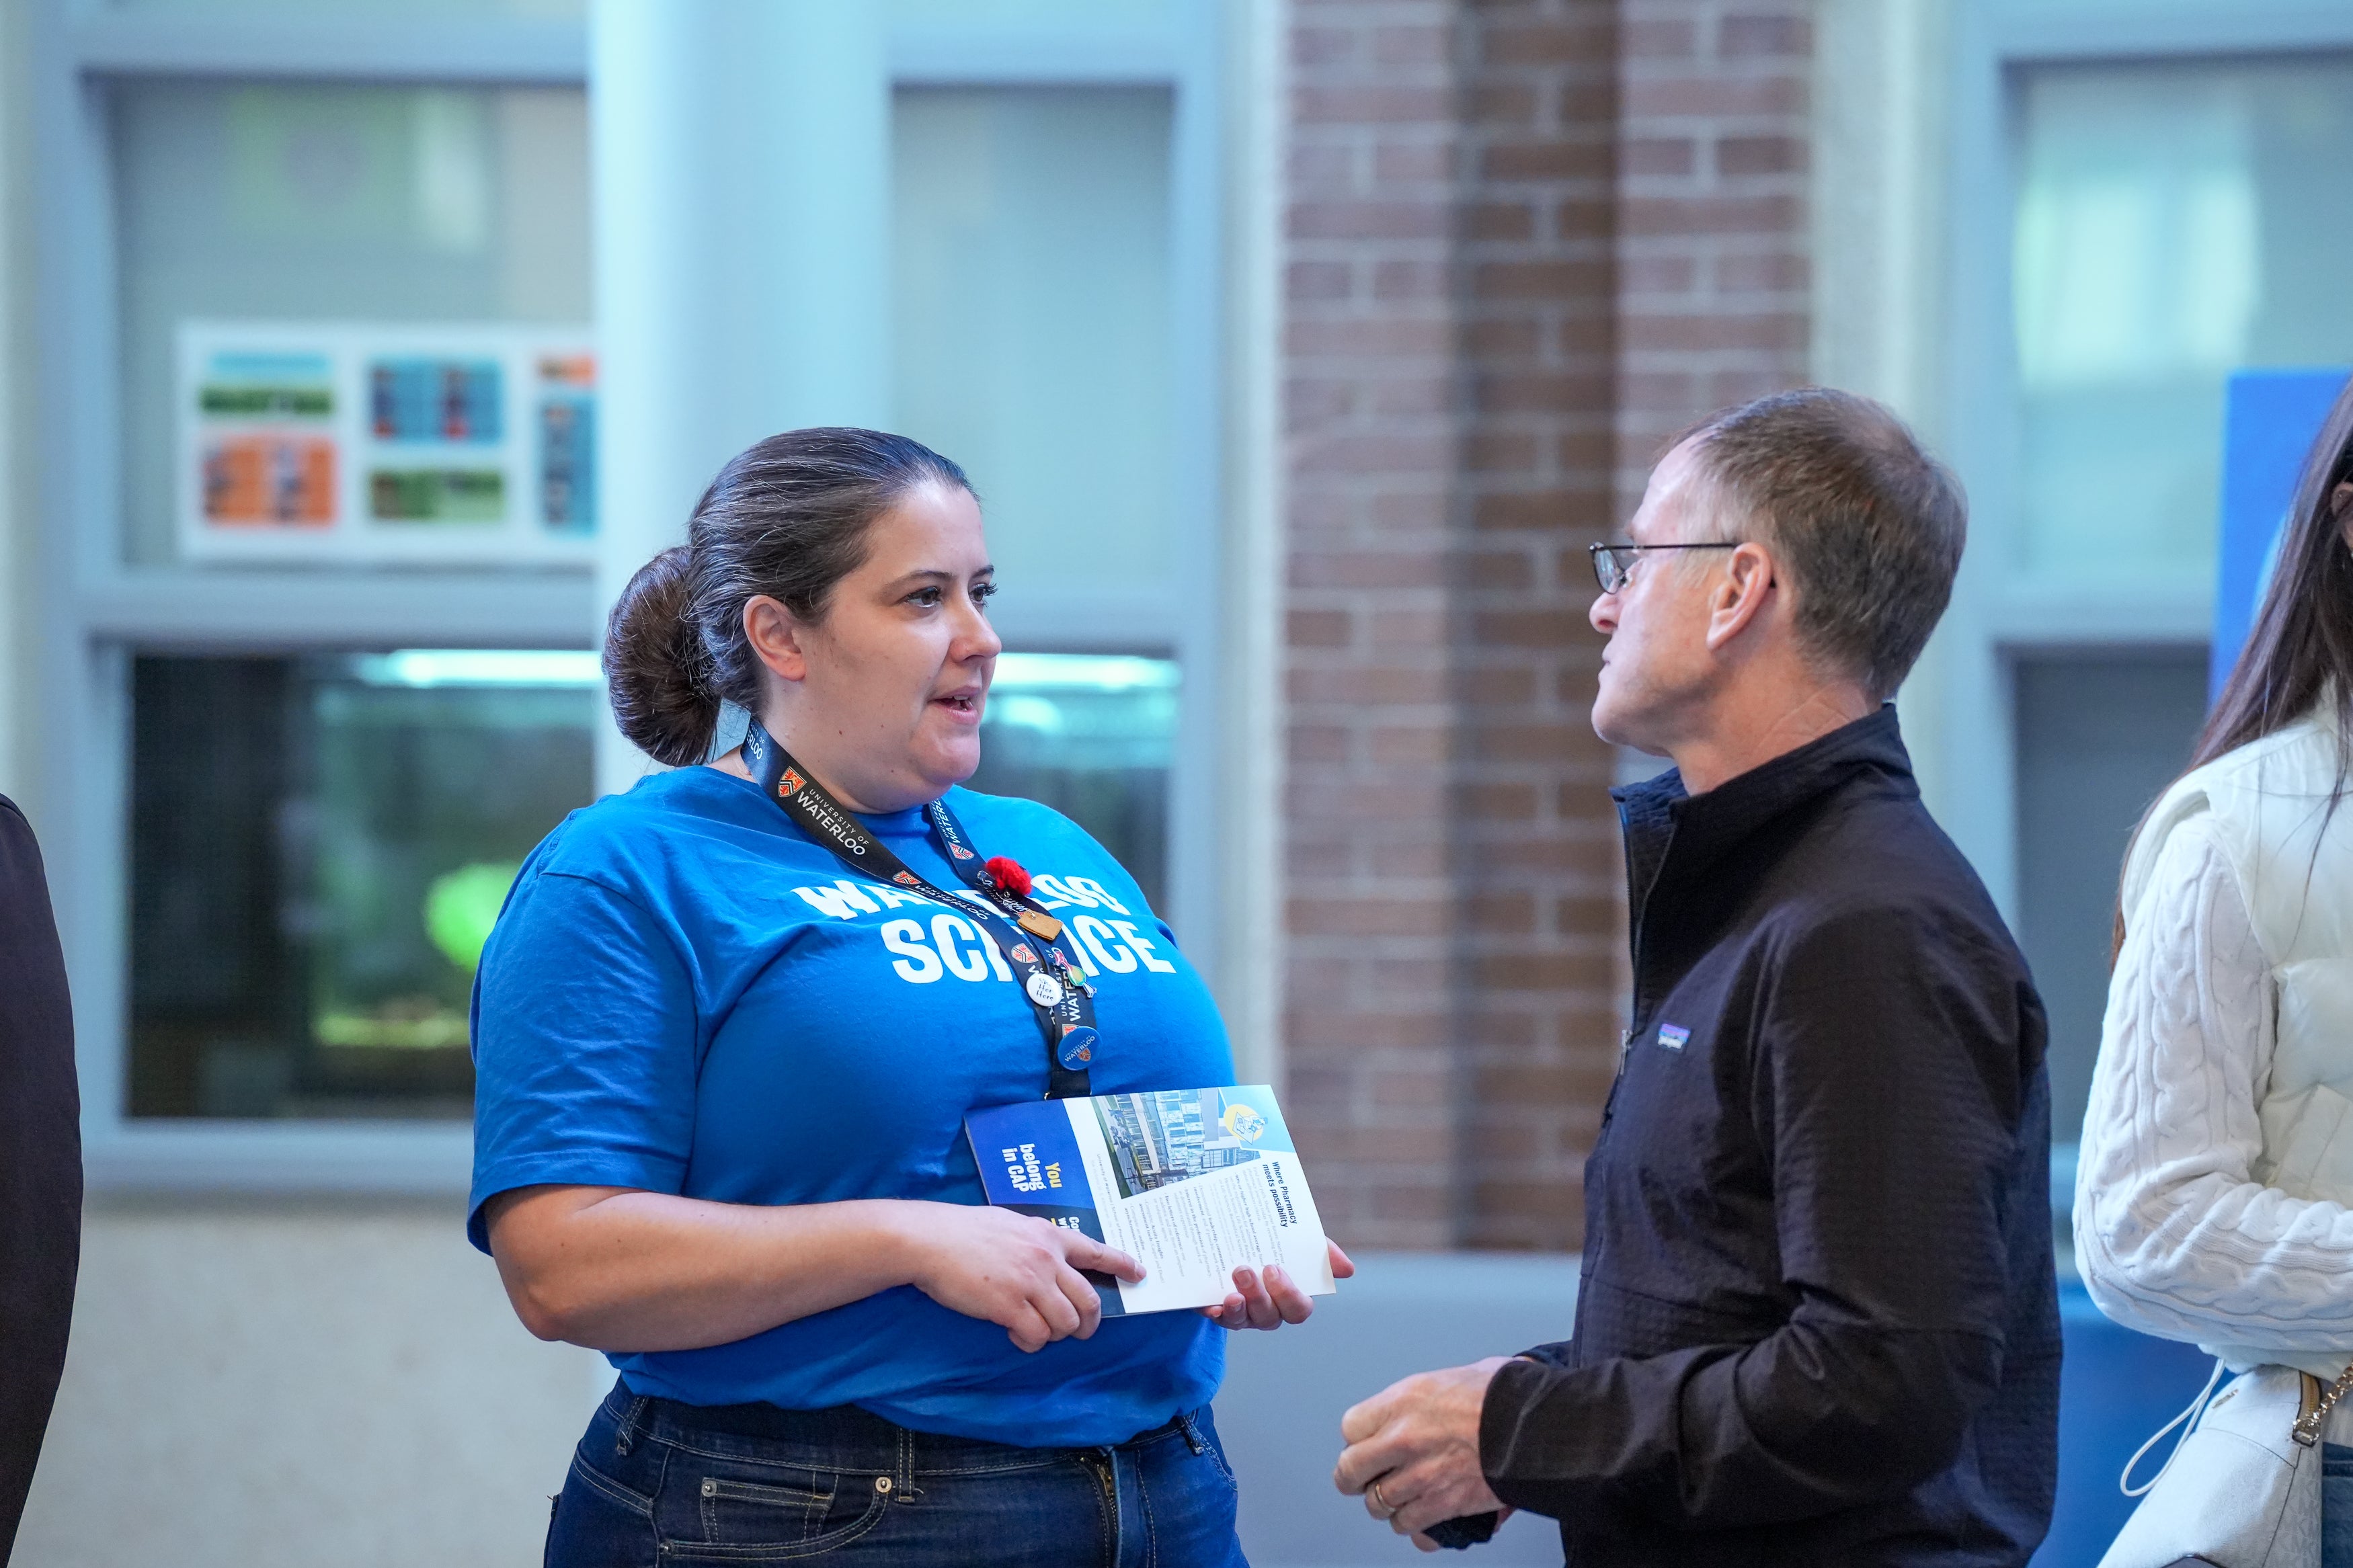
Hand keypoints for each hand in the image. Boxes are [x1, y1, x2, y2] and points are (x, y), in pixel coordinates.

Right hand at [895, 1202, 1144, 1352]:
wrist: (931, 1240)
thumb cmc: (964, 1231)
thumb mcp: (1011, 1224)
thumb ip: (1035, 1242)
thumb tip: (1048, 1260)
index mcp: (1048, 1236)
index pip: (1097, 1251)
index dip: (1121, 1264)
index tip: (1140, 1274)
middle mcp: (1047, 1259)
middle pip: (1088, 1300)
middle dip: (1089, 1322)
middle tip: (1079, 1331)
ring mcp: (1030, 1283)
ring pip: (1065, 1323)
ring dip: (1055, 1334)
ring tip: (1035, 1330)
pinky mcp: (1010, 1306)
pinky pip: (1036, 1336)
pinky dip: (1029, 1342)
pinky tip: (1014, 1334)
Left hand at [1203, 1241, 1355, 1329]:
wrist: (1227, 1227)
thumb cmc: (1270, 1238)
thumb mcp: (1295, 1238)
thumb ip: (1320, 1250)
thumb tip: (1347, 1270)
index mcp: (1290, 1296)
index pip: (1298, 1309)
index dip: (1287, 1294)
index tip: (1273, 1268)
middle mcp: (1268, 1310)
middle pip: (1270, 1318)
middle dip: (1260, 1297)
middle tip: (1245, 1270)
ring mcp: (1243, 1313)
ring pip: (1244, 1321)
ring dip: (1238, 1306)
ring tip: (1231, 1281)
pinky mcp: (1217, 1310)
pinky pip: (1218, 1319)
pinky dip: (1216, 1313)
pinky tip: (1212, 1305)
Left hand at [1333, 1358, 1511, 1545]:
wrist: (1537, 1427)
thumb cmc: (1506, 1396)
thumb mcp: (1460, 1375)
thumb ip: (1432, 1393)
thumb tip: (1437, 1398)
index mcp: (1404, 1401)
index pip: (1350, 1427)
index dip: (1358, 1439)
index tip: (1366, 1443)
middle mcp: (1403, 1439)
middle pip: (1350, 1470)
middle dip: (1355, 1477)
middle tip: (1363, 1478)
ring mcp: (1420, 1475)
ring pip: (1377, 1504)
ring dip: (1385, 1504)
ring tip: (1395, 1498)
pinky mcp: (1441, 1504)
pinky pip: (1408, 1524)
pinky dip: (1411, 1524)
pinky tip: (1417, 1515)